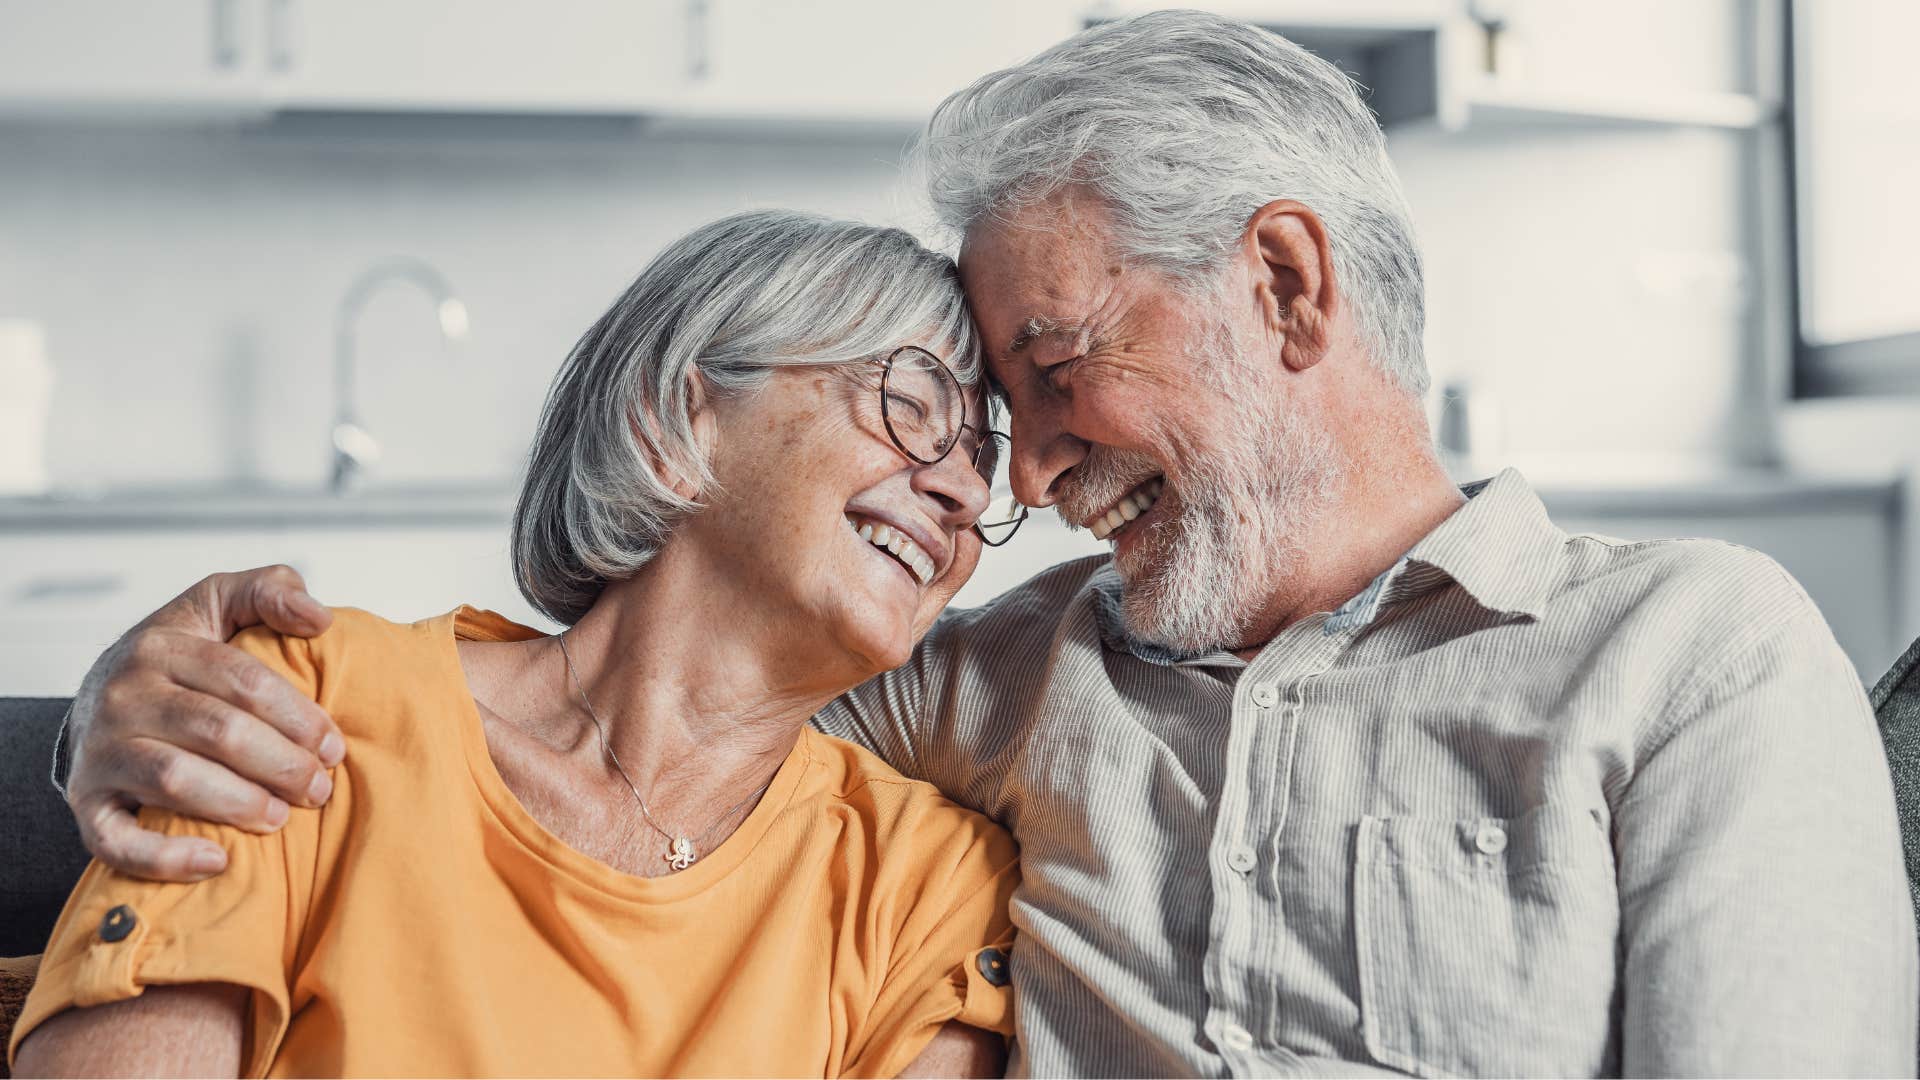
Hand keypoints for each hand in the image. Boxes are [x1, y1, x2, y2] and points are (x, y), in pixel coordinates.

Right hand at [67, 566, 340, 881]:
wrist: (97, 698)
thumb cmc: (180, 654)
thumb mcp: (217, 604)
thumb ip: (269, 590)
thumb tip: (319, 617)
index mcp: (161, 645)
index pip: (242, 681)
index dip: (297, 716)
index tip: (335, 747)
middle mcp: (124, 696)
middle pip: (217, 731)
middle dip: (280, 763)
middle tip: (320, 789)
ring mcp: (101, 751)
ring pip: (176, 780)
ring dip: (239, 803)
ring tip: (281, 816)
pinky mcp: (86, 801)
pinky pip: (116, 839)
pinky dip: (165, 857)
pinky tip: (217, 862)